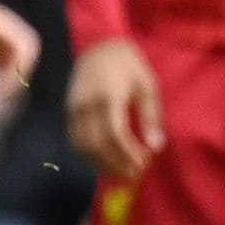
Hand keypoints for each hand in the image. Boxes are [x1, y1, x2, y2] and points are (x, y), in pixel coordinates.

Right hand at [66, 37, 164, 180]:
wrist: (98, 48)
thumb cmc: (128, 66)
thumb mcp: (146, 86)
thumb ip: (150, 117)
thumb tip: (156, 147)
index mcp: (108, 96)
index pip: (115, 134)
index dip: (128, 153)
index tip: (143, 164)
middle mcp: (86, 105)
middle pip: (97, 144)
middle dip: (116, 164)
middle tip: (134, 176)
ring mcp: (73, 109)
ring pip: (82, 146)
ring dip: (101, 164)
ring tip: (120, 173)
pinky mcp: (68, 112)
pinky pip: (75, 140)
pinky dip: (88, 156)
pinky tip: (103, 162)